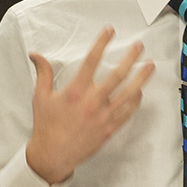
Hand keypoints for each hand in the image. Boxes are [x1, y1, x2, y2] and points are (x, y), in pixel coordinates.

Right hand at [24, 26, 153, 184]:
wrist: (53, 155)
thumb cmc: (46, 126)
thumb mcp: (40, 97)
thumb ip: (43, 74)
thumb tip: (36, 55)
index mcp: (75, 91)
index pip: (91, 61)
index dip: (101, 43)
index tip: (109, 31)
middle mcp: (92, 102)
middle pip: (117, 74)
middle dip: (130, 58)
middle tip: (139, 46)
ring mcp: (103, 116)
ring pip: (128, 93)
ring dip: (141, 78)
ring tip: (150, 66)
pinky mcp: (109, 129)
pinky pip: (128, 112)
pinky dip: (136, 101)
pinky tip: (140, 92)